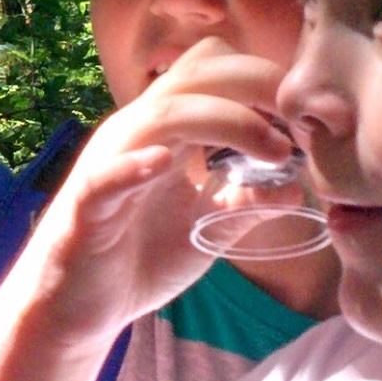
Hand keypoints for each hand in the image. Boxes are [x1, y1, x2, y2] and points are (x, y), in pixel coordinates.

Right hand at [8, 39, 294, 348]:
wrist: (77, 309)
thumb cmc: (137, 261)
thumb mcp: (205, 229)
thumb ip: (244, 203)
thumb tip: (294, 186)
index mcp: (166, 132)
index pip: (213, 71)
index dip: (262, 77)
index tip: (304, 113)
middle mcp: (138, 133)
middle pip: (197, 74)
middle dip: (257, 83)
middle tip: (303, 118)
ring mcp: (111, 164)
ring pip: (165, 114)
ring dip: (227, 121)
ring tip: (273, 151)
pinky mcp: (88, 206)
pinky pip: (109, 175)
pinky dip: (137, 164)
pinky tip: (168, 164)